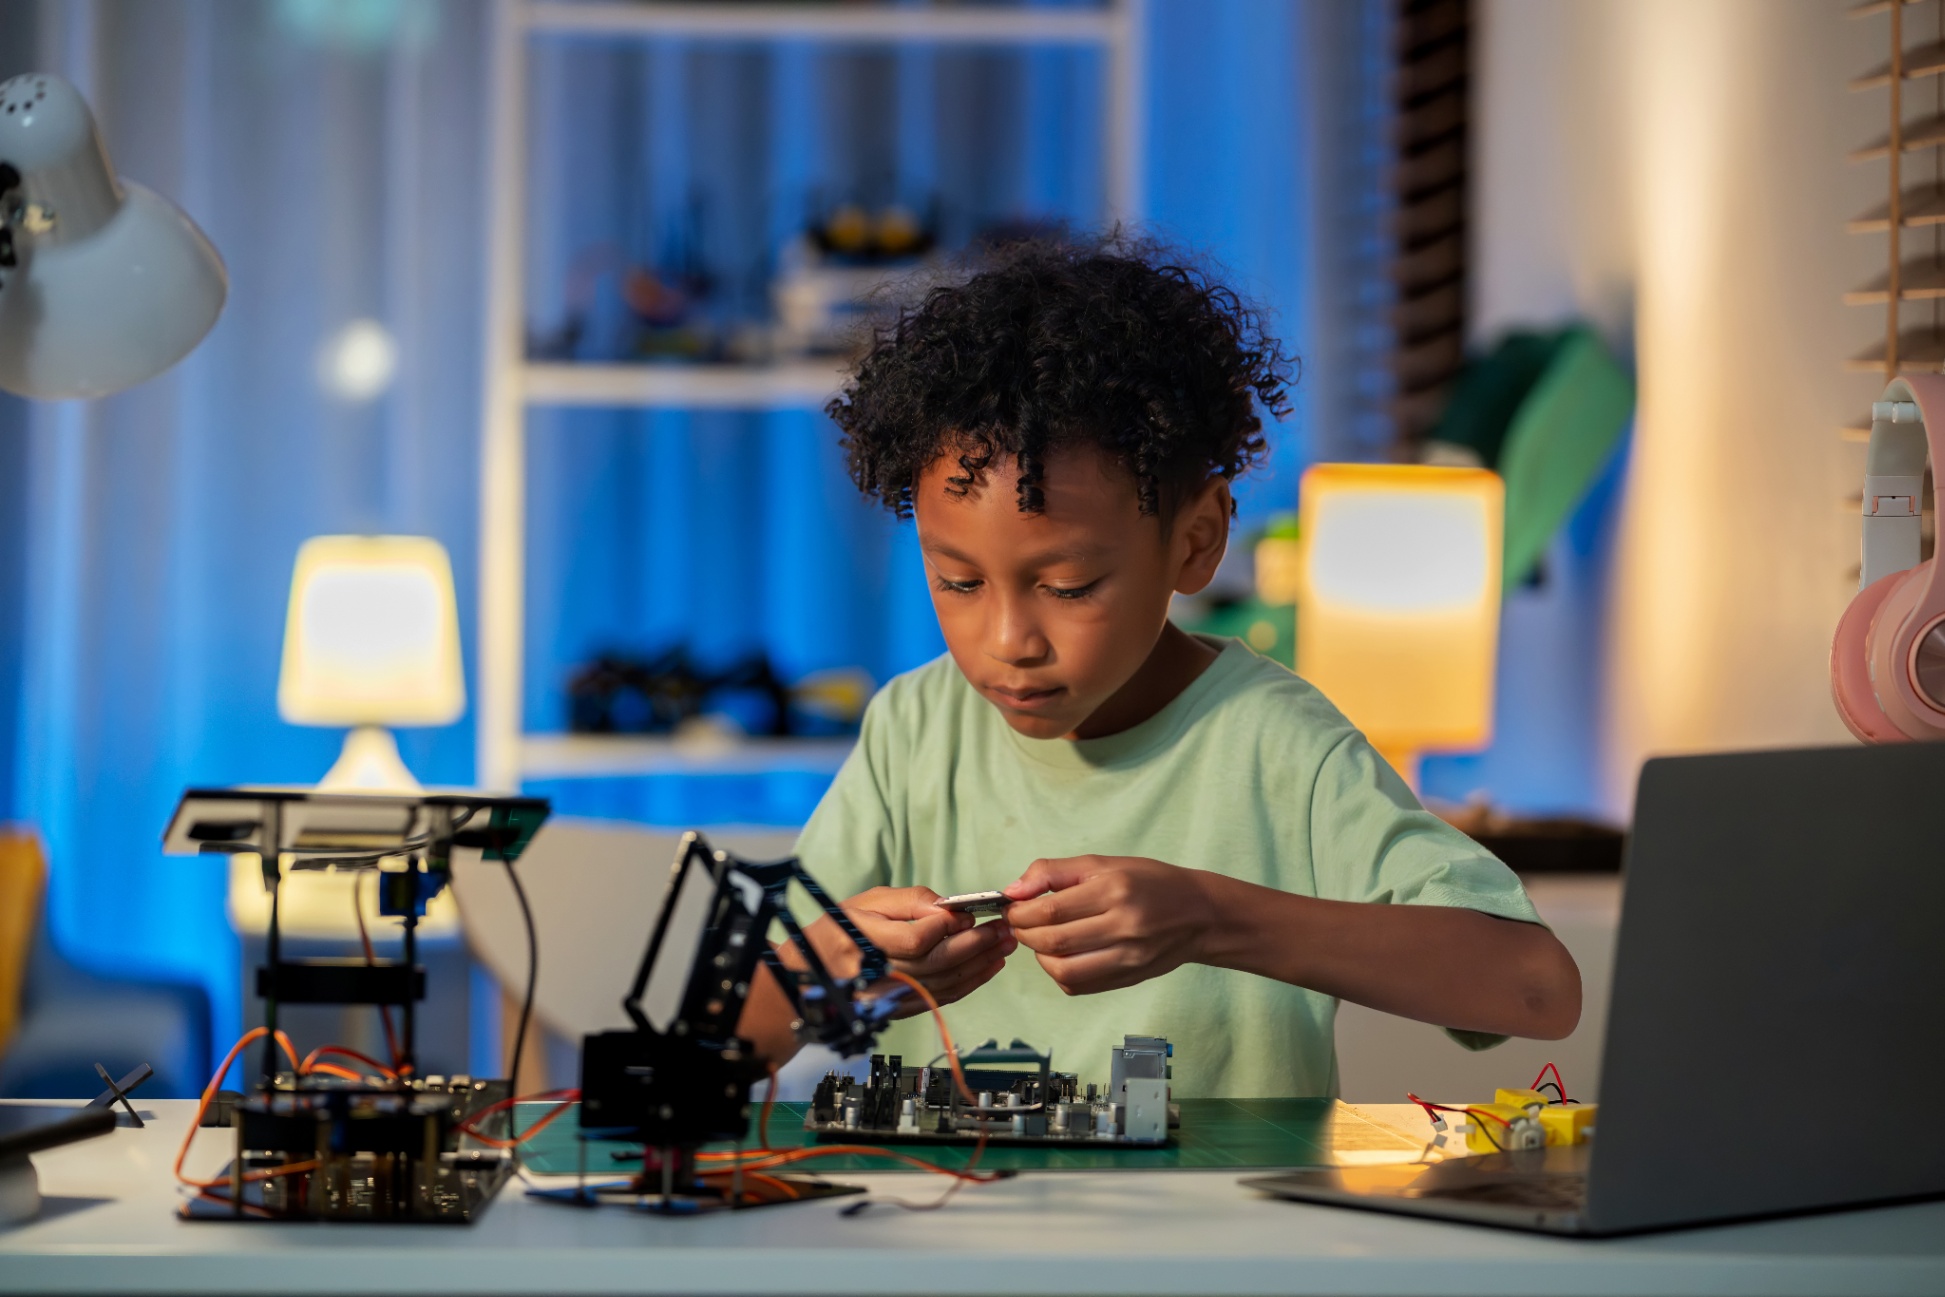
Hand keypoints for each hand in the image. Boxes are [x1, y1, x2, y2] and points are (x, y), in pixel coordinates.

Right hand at [801, 886, 1014, 1014]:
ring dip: (980, 964)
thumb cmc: (839, 929)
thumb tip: (948, 910)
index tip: (968, 914)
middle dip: (976, 944)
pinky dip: (969, 983)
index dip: (945, 927)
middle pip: (937, 963)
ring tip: (1004, 945)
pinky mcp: (900, 1009)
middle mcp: (877, 974)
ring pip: (944, 983)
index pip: (915, 939)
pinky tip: (989, 967)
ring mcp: (889, 996)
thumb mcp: (868, 901)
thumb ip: (909, 902)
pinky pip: (940, 998)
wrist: (811, 974)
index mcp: (864, 941)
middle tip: (1003, 928)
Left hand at [1003, 856, 1215, 994]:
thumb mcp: (1104, 863)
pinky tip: (1062, 954)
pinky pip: (1078, 985)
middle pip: (1053, 941)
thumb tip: (1014, 890)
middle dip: (1024, 933)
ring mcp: (1127, 958)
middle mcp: (1123, 926)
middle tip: (1020, 924)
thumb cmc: (1150, 882)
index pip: (1050, 910)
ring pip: (1063, 970)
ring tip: (1040, 940)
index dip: (1021, 912)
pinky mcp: (1127, 979)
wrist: (1200, 915)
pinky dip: (1059, 972)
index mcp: (1115, 890)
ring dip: (1039, 956)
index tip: (1013, 907)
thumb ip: (1055, 872)